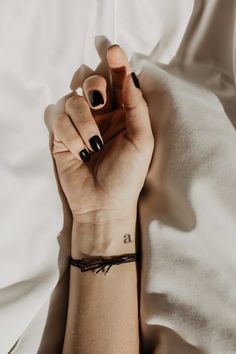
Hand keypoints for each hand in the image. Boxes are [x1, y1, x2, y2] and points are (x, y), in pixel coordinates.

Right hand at [52, 45, 153, 221]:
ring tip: (92, 146)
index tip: (114, 51)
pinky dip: (70, 135)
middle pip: (90, 79)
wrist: (104, 204)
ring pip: (72, 99)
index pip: (117, 81)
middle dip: (94, 85)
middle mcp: (100, 115)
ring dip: (83, 122)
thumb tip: (130, 76)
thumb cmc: (127, 176)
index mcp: (122, 114)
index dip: (116, 63)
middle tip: (99, 101)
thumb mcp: (142, 141)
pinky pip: (58, 119)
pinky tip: (79, 153)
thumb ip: (137, 107)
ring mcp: (79, 124)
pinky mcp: (61, 136)